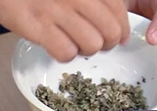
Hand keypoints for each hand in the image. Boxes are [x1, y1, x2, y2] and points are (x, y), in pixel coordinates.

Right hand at [0, 0, 130, 60]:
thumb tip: (113, 18)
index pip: (118, 11)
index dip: (122, 28)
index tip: (118, 35)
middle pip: (110, 33)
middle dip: (107, 43)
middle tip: (96, 43)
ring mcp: (55, 9)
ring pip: (92, 45)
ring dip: (85, 50)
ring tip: (74, 43)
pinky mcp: (35, 25)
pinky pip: (66, 52)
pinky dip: (64, 54)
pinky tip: (56, 44)